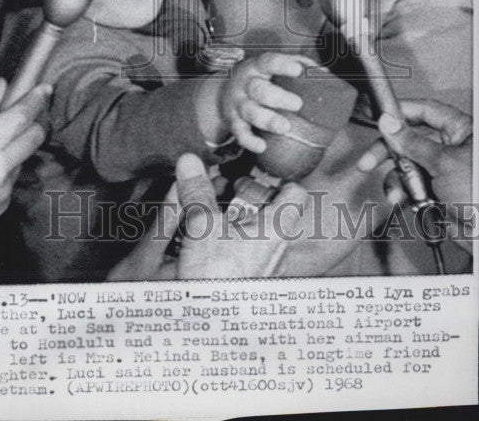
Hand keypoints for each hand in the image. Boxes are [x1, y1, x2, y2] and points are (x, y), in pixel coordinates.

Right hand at [0, 78, 50, 279]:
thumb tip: (1, 87)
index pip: (21, 117)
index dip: (35, 99)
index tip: (43, 88)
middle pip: (35, 137)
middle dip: (33, 120)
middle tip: (18, 113)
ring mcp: (1, 193)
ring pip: (24, 158)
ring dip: (15, 146)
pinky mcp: (1, 208)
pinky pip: (12, 179)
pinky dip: (4, 168)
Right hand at [108, 154, 310, 280]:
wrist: (213, 325)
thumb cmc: (216, 277)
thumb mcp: (202, 226)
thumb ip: (197, 192)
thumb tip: (189, 161)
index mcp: (277, 228)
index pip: (295, 192)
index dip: (276, 178)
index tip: (253, 174)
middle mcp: (278, 246)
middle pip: (273, 208)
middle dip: (247, 196)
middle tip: (222, 191)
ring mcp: (267, 264)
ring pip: (259, 229)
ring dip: (237, 217)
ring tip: (212, 214)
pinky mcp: (253, 277)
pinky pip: (249, 248)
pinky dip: (233, 238)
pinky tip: (209, 240)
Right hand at [221, 52, 307, 152]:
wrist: (225, 88)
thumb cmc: (260, 77)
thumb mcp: (272, 66)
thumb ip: (298, 65)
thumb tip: (325, 73)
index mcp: (257, 67)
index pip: (268, 62)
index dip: (282, 65)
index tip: (298, 70)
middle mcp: (245, 84)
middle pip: (258, 89)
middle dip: (277, 97)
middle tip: (298, 104)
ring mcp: (238, 103)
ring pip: (249, 111)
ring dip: (267, 120)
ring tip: (285, 128)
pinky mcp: (233, 122)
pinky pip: (239, 133)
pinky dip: (249, 141)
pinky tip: (262, 146)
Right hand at [357, 99, 472, 209]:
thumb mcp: (444, 162)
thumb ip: (412, 142)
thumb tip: (390, 123)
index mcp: (461, 132)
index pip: (426, 111)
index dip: (401, 111)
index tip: (378, 115)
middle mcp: (452, 149)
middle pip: (410, 140)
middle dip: (388, 152)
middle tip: (369, 160)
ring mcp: (444, 173)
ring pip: (407, 167)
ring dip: (396, 180)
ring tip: (396, 192)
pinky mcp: (437, 195)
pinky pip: (411, 189)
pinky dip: (404, 195)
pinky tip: (404, 201)